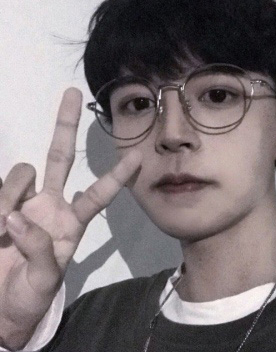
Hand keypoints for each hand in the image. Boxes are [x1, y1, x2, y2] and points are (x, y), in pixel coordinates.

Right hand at [0, 88, 141, 349]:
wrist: (1, 306)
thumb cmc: (29, 296)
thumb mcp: (44, 281)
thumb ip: (39, 250)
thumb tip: (19, 218)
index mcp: (71, 222)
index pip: (98, 193)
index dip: (117, 176)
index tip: (137, 155)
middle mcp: (50, 204)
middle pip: (60, 156)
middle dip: (65, 124)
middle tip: (72, 92)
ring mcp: (23, 202)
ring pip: (23, 172)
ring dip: (12, 195)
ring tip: (3, 232)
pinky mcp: (1, 206)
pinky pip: (1, 192)